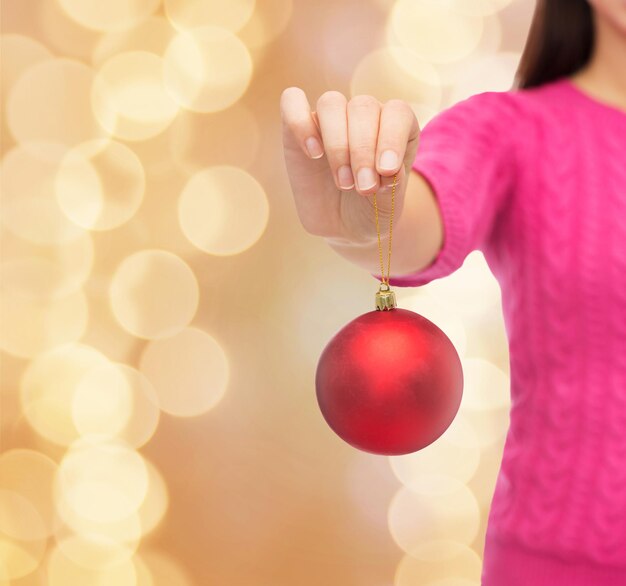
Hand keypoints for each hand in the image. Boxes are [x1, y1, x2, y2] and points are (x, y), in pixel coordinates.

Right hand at [280, 88, 420, 243]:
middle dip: (363, 150)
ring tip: (342, 181)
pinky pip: (292, 102)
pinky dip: (300, 123)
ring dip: (337, 144)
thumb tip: (388, 169)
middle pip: (363, 107)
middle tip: (363, 188)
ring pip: (331, 103)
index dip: (392, 138)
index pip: (397, 112)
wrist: (344, 227)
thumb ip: (393, 187)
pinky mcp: (297, 127)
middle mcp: (365, 115)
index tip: (386, 170)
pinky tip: (313, 153)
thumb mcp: (389, 207)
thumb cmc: (372, 211)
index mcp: (397, 126)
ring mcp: (331, 119)